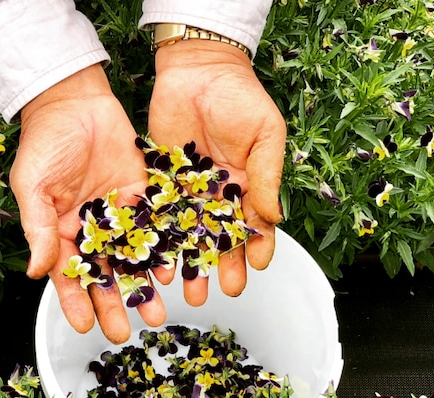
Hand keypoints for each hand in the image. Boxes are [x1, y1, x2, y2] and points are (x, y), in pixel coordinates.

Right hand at [10, 64, 165, 343]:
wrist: (77, 102)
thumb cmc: (45, 142)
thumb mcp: (34, 187)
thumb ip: (39, 230)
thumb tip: (34, 271)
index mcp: (61, 231)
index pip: (69, 276)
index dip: (77, 303)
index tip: (87, 327)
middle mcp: (92, 229)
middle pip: (105, 275)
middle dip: (116, 304)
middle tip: (128, 331)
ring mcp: (119, 215)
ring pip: (133, 258)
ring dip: (144, 286)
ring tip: (157, 311)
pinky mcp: (142, 196)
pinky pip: (155, 229)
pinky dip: (162, 251)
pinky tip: (171, 271)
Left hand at [148, 40, 285, 304]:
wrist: (197, 69)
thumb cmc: (239, 97)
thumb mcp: (264, 135)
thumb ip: (267, 177)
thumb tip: (273, 218)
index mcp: (249, 184)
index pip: (255, 225)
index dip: (256, 248)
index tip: (255, 270)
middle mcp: (220, 192)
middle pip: (221, 238)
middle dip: (222, 266)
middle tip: (221, 292)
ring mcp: (191, 190)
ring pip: (191, 234)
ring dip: (191, 262)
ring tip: (189, 290)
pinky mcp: (164, 181)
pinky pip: (163, 215)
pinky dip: (162, 239)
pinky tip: (160, 261)